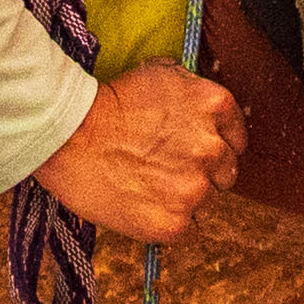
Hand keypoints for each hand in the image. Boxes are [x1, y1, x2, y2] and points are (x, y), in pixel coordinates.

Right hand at [34, 64, 241, 244]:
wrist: (67, 136)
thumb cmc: (108, 103)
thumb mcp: (161, 74)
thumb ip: (194, 94)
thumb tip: (209, 113)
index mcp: (215, 106)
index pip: (236, 138)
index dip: (215, 144)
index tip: (193, 150)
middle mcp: (212, 148)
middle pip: (225, 173)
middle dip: (201, 172)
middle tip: (166, 168)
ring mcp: (195, 189)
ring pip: (207, 203)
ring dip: (184, 198)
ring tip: (149, 185)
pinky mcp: (175, 223)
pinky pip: (188, 230)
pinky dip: (170, 222)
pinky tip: (144, 204)